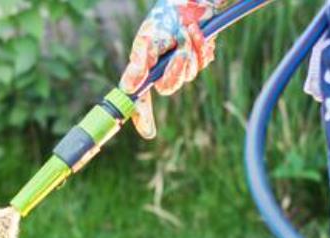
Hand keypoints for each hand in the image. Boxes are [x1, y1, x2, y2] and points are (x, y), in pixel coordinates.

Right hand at [119, 0, 225, 138]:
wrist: (191, 3)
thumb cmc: (164, 18)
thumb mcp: (148, 39)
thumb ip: (138, 64)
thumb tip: (126, 88)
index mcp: (146, 68)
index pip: (141, 98)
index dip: (143, 116)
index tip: (147, 132)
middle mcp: (162, 71)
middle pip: (171, 86)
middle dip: (179, 66)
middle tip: (182, 46)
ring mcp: (181, 67)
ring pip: (190, 73)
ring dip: (193, 50)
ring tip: (190, 30)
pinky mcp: (197, 59)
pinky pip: (203, 63)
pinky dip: (203, 48)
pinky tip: (200, 35)